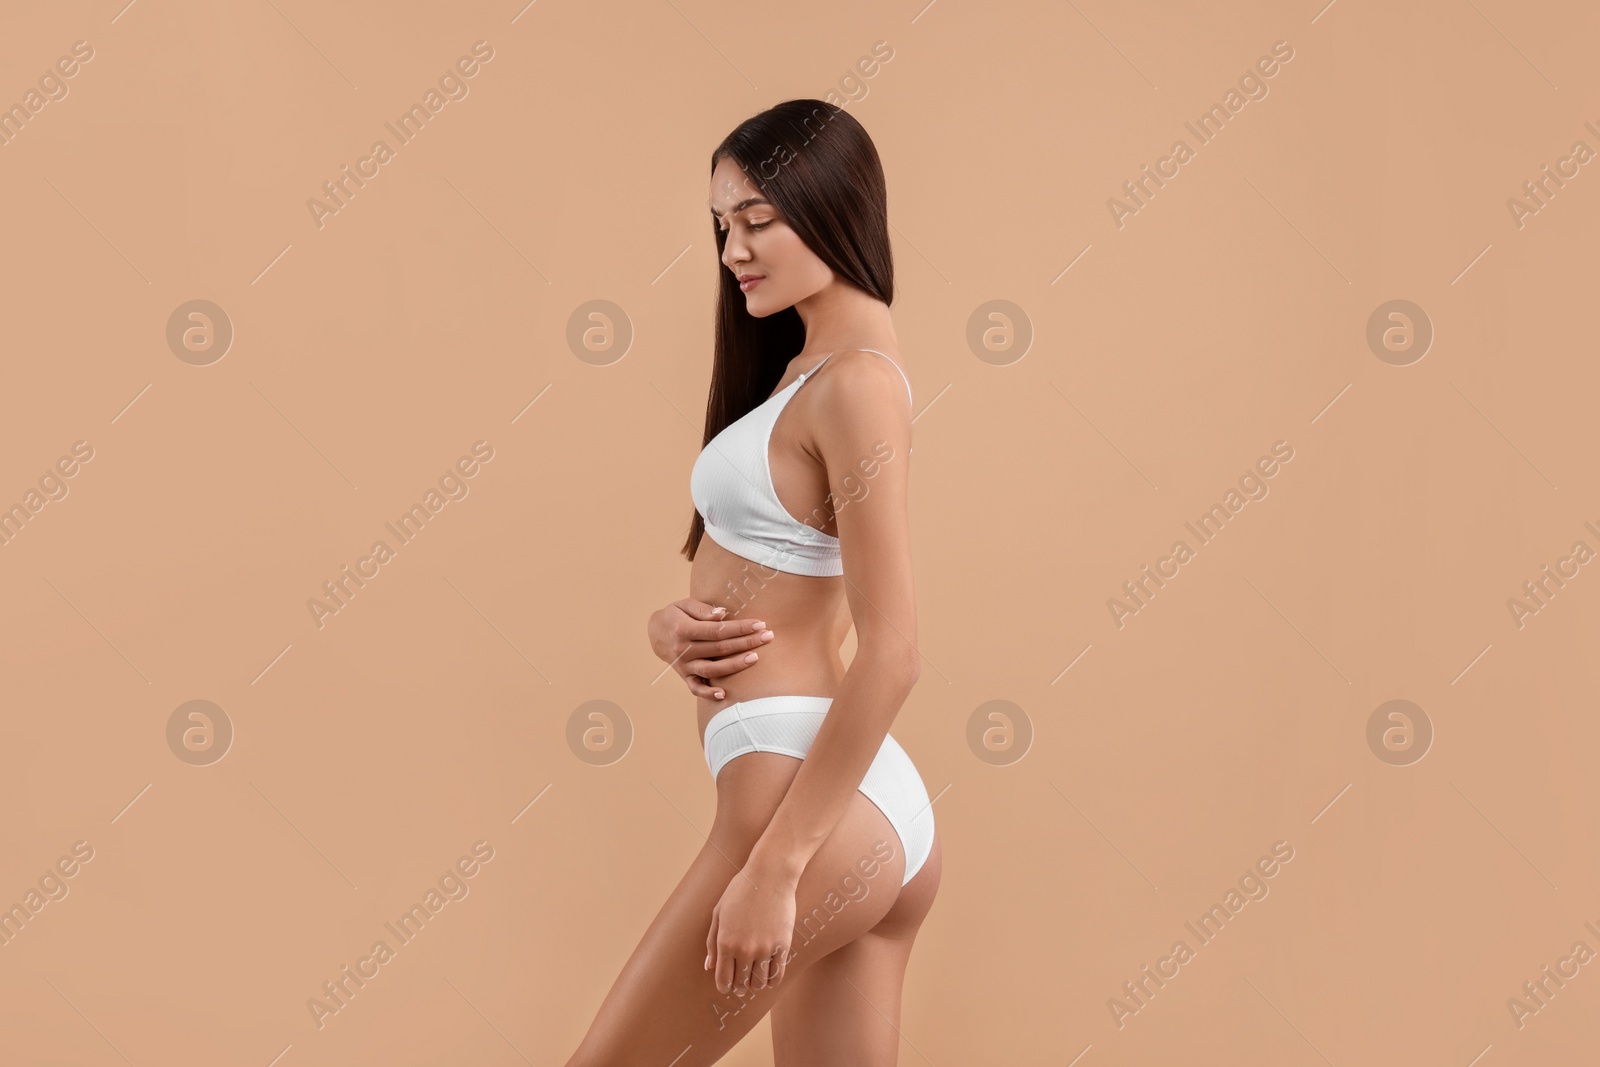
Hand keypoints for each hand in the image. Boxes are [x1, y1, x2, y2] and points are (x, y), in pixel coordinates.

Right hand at [647, 598, 774, 699]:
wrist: (656, 633)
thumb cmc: (675, 615)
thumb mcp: (684, 605)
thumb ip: (703, 609)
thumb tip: (723, 614)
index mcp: (684, 629)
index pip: (717, 630)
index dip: (740, 628)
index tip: (760, 624)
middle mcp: (684, 650)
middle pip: (719, 649)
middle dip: (746, 642)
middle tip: (768, 636)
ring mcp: (684, 666)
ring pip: (712, 670)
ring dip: (735, 665)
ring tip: (755, 658)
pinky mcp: (684, 676)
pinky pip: (696, 688)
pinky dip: (708, 694)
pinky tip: (724, 694)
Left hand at [704, 862, 797, 995]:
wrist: (771, 875)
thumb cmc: (741, 890)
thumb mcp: (719, 912)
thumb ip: (712, 941)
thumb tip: (709, 966)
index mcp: (725, 942)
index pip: (723, 980)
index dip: (724, 986)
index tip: (727, 985)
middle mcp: (744, 949)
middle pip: (741, 984)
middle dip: (739, 985)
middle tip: (741, 980)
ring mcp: (765, 949)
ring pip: (759, 983)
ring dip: (755, 983)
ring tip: (755, 975)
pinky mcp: (783, 946)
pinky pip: (777, 976)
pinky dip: (772, 980)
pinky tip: (769, 973)